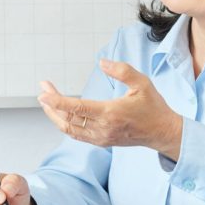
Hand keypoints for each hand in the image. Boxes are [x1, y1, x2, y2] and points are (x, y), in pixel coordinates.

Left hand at [38, 60, 183, 157]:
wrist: (162, 132)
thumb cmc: (153, 107)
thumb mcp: (142, 83)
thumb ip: (121, 71)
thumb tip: (102, 62)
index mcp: (110, 113)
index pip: (77, 108)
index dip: (57, 101)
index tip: (43, 93)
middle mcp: (103, 128)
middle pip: (68, 119)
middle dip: (51, 105)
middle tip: (43, 89)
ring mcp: (101, 138)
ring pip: (69, 129)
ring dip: (55, 116)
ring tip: (46, 101)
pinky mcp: (101, 142)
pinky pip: (77, 135)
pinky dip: (65, 124)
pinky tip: (61, 114)